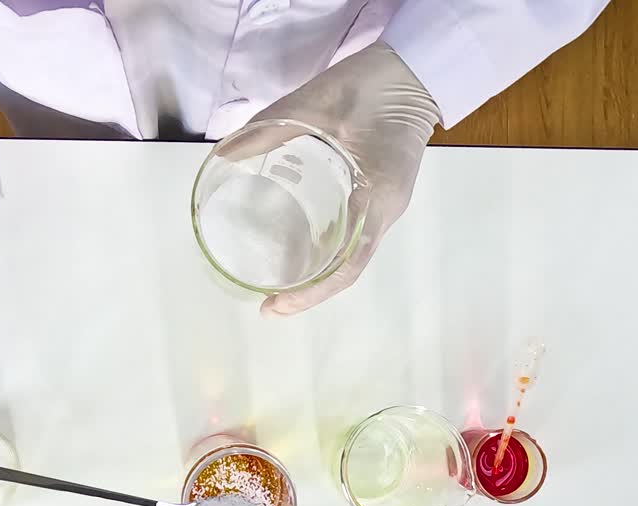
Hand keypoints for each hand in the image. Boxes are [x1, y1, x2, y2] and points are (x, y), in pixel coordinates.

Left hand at [248, 41, 440, 314]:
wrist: (414, 70)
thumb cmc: (371, 84)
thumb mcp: (315, 101)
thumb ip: (270, 127)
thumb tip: (223, 155)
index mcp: (378, 196)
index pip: (348, 264)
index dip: (311, 293)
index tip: (274, 305)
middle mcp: (385, 211)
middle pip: (348, 269)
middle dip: (309, 292)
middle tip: (267, 303)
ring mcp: (386, 205)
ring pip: (352, 256)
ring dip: (318, 276)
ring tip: (278, 283)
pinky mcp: (380, 195)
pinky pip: (354, 235)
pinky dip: (327, 252)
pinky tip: (299, 248)